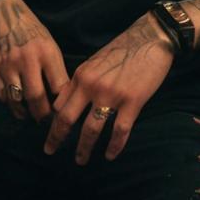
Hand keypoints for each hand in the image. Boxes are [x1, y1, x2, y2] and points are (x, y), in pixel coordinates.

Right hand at [0, 0, 68, 121]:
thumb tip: (60, 98)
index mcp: (46, 52)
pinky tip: (16, 103)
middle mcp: (27, 59)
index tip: (62, 113)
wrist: (5, 13)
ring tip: (30, 115)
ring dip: (24, 113)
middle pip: (36, 97)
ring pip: (16, 100)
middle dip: (42, 114)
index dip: (61, 105)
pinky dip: (10, 103)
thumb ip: (55, 69)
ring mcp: (8, 64)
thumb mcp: (50, 45)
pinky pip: (2, 94)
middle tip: (45, 120)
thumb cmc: (32, 31)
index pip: (58, 86)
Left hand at [44, 13, 174, 164]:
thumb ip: (81, 81)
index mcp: (81, 75)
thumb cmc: (123, 50)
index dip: (52, 120)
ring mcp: (111, 94)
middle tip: (50, 151)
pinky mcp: (132, 101)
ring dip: (84, 148)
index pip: (59, 103)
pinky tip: (110, 155)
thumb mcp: (95, 62)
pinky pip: (120, 130)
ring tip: (80, 160)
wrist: (150, 38)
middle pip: (67, 118)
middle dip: (56, 137)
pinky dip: (114, 146)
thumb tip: (67, 102)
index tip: (49, 133)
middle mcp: (91, 85)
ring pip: (91, 129)